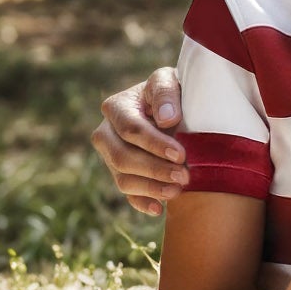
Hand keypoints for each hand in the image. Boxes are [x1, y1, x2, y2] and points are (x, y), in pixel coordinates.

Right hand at [92, 68, 187, 216]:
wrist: (175, 105)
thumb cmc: (172, 90)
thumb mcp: (170, 80)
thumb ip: (166, 93)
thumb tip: (167, 119)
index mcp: (116, 107)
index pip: (131, 130)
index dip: (155, 144)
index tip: (181, 154)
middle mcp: (106, 133)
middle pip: (122, 158)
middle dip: (154, 169)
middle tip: (184, 176)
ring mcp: (111, 156)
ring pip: (122, 179)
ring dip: (150, 188)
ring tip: (177, 191)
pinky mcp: (122, 173)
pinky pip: (127, 193)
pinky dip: (141, 202)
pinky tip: (159, 209)